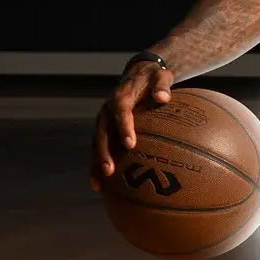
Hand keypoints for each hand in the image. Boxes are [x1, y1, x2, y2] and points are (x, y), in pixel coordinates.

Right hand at [89, 61, 174, 191]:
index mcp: (121, 97)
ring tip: (100, 184)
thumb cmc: (153, 77)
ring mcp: (104, 121)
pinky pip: (99, 149)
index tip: (130, 144)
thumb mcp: (160, 76)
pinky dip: (97, 166)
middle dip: (104, 152)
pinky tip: (100, 186)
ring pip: (97, 144)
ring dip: (96, 163)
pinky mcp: (105, 130)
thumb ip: (162, 85)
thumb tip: (164, 97)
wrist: (139, 73)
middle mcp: (107, 110)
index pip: (121, 112)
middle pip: (103, 132)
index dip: (124, 128)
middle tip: (110, 171)